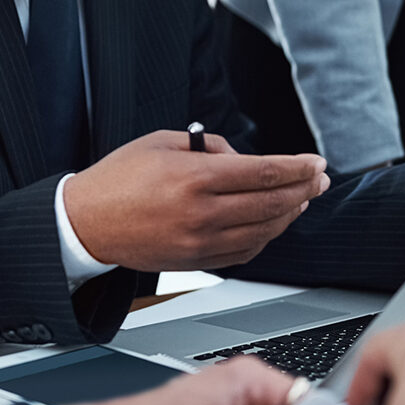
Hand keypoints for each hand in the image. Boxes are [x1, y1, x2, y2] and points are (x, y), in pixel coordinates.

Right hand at [62, 130, 328, 270]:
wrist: (86, 223)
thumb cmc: (118, 179)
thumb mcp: (161, 142)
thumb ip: (209, 147)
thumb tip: (243, 158)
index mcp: (193, 177)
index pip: (263, 172)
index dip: (297, 167)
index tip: (315, 162)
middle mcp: (200, 213)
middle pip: (271, 203)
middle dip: (303, 189)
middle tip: (319, 178)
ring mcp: (199, 242)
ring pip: (263, 232)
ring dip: (289, 214)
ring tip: (301, 198)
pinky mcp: (195, 262)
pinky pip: (244, 253)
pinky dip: (265, 238)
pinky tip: (272, 223)